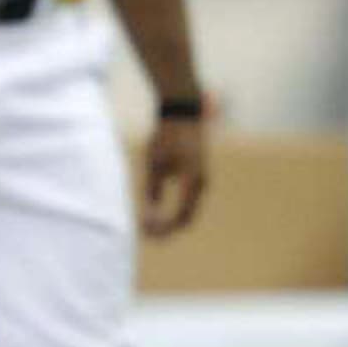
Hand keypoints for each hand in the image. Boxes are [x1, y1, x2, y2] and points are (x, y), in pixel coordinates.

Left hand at [143, 111, 206, 238]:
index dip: (163, 228)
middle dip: (167, 228)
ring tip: (149, 224)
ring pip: (188, 210)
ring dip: (170, 220)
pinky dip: (175, 210)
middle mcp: (201, 184)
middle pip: (186, 217)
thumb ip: (152, 190)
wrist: (182, 113)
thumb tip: (150, 213)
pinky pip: (188, 200)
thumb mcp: (155, 163)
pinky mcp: (197, 175)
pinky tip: (158, 211)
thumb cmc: (167, 136)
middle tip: (146, 233)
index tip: (145, 231)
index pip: (180, 217)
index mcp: (192, 182)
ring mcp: (202, 180)